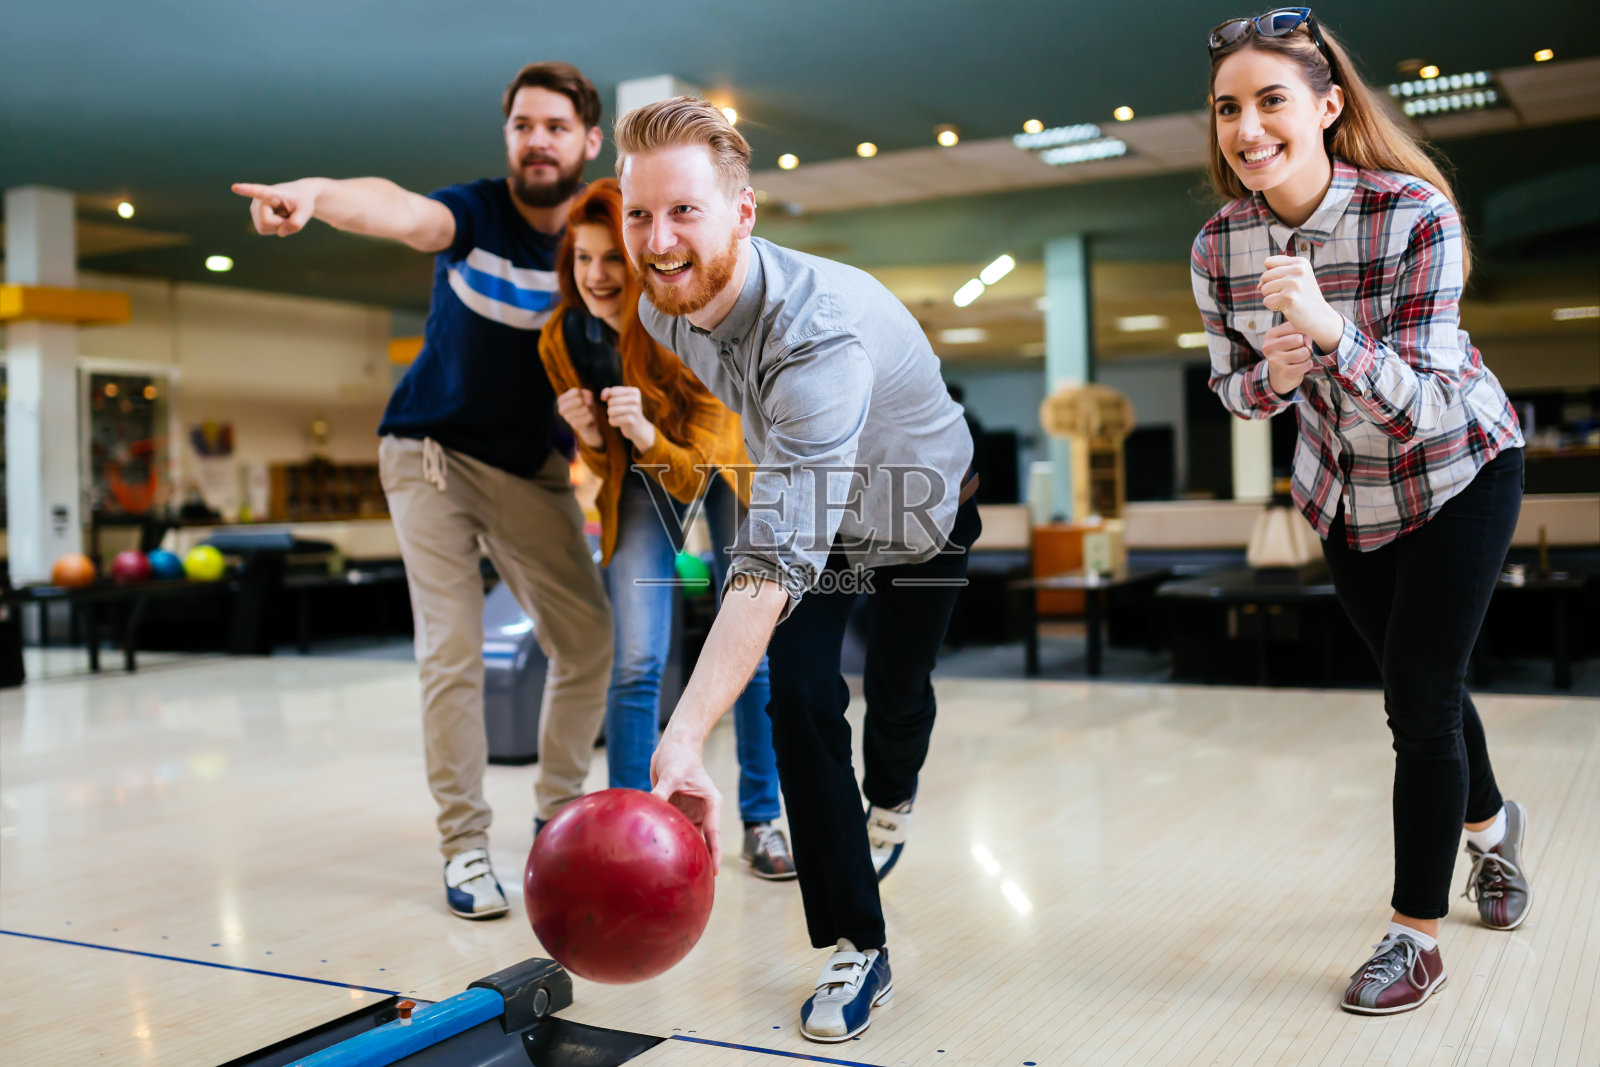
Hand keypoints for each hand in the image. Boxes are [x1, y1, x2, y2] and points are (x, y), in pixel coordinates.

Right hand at [231, 179, 325, 236]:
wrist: (299, 198)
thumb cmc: (303, 202)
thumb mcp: (306, 212)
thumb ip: (296, 224)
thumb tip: (279, 232)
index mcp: (273, 193)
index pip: (258, 191)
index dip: (246, 190)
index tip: (235, 187)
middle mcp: (259, 199)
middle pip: (267, 222)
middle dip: (281, 224)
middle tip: (289, 214)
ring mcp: (254, 208)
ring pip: (264, 228)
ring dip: (278, 226)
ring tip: (283, 214)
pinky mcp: (255, 216)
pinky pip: (264, 230)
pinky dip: (274, 228)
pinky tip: (278, 218)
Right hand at [555, 388, 604, 448]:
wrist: (587, 423)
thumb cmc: (585, 406)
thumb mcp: (586, 396)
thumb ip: (588, 394)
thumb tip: (588, 403)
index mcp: (561, 400)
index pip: (575, 391)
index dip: (583, 395)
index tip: (582, 399)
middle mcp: (561, 409)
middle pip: (579, 400)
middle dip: (586, 403)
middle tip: (585, 407)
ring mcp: (567, 418)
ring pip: (585, 409)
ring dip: (589, 411)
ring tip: (586, 414)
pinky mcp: (574, 425)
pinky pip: (590, 416)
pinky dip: (592, 417)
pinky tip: (587, 420)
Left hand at [601, 386, 656, 451]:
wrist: (638, 427)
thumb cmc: (626, 410)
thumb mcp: (618, 398)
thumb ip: (608, 393)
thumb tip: (602, 397)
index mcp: (635, 391)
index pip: (613, 391)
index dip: (611, 398)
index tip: (620, 403)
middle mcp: (636, 399)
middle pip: (611, 401)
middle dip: (611, 407)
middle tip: (621, 412)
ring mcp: (634, 410)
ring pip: (610, 411)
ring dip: (612, 415)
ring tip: (621, 417)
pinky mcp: (631, 421)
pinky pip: (612, 420)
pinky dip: (614, 422)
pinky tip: (622, 423)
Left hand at [651, 729, 721, 871]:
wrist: (673, 745)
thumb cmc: (679, 756)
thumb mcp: (672, 773)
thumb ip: (663, 792)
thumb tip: (651, 807)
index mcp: (711, 804)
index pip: (713, 833)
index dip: (713, 853)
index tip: (714, 872)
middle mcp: (702, 810)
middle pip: (701, 840)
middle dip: (699, 858)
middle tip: (695, 882)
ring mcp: (688, 811)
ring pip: (686, 836)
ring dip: (681, 850)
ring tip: (677, 874)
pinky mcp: (675, 809)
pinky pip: (671, 828)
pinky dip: (666, 838)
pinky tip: (658, 853)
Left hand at [1260, 256, 1343, 350]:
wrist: (1319, 317)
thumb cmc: (1302, 297)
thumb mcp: (1293, 279)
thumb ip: (1273, 275)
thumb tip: (1259, 286)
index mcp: (1300, 262)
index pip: (1268, 262)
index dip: (1270, 274)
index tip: (1284, 282)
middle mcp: (1298, 270)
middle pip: (1265, 276)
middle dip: (1271, 288)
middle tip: (1288, 294)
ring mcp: (1294, 283)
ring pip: (1264, 289)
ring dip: (1272, 297)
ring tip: (1288, 300)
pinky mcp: (1288, 298)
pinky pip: (1267, 301)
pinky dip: (1273, 307)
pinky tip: (1287, 307)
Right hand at [1262, 321, 1313, 395]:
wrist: (1278, 375)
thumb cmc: (1286, 351)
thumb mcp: (1287, 337)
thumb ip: (1298, 331)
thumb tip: (1309, 339)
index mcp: (1270, 335)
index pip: (1294, 326)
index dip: (1303, 331)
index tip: (1300, 337)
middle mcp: (1270, 347)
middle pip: (1298, 339)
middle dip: (1304, 344)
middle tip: (1300, 348)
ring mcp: (1276, 361)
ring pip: (1304, 352)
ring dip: (1307, 355)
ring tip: (1300, 357)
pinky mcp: (1284, 373)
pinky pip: (1306, 364)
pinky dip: (1308, 364)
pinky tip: (1301, 365)